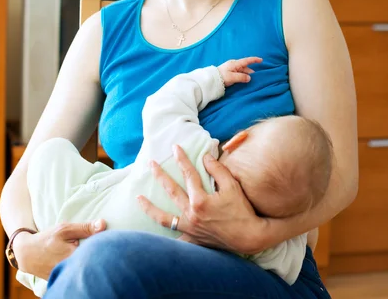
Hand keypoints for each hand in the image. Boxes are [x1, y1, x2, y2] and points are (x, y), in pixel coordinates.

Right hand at [13, 219, 105, 279]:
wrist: (27, 254)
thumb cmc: (47, 239)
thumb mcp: (64, 228)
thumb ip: (85, 228)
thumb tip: (103, 224)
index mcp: (73, 256)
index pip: (97, 251)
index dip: (104, 244)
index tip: (108, 239)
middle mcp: (71, 269)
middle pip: (92, 261)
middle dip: (97, 254)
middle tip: (97, 245)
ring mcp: (66, 276)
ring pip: (85, 268)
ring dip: (89, 261)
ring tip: (87, 253)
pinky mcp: (63, 280)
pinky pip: (77, 274)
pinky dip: (80, 267)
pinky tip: (80, 261)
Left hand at [137, 145, 267, 253]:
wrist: (249, 237)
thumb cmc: (242, 210)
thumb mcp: (232, 186)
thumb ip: (217, 170)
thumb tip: (205, 156)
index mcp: (200, 200)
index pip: (188, 175)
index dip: (181, 159)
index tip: (175, 147)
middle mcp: (191, 214)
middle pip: (171, 191)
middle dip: (160, 175)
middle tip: (151, 163)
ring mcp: (190, 229)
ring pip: (164, 218)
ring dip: (149, 207)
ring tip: (138, 198)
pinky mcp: (192, 241)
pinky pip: (174, 239)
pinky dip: (162, 237)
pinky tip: (151, 234)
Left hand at [218, 56, 261, 86]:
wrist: (211, 79)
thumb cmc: (222, 77)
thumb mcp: (232, 77)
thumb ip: (242, 77)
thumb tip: (249, 78)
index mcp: (235, 64)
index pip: (247, 61)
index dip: (254, 60)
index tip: (261, 60)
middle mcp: (234, 65)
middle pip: (245, 67)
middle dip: (251, 72)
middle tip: (256, 78)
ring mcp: (232, 68)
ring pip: (242, 71)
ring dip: (246, 75)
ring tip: (251, 81)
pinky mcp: (230, 72)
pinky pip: (239, 73)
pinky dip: (243, 76)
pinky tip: (244, 80)